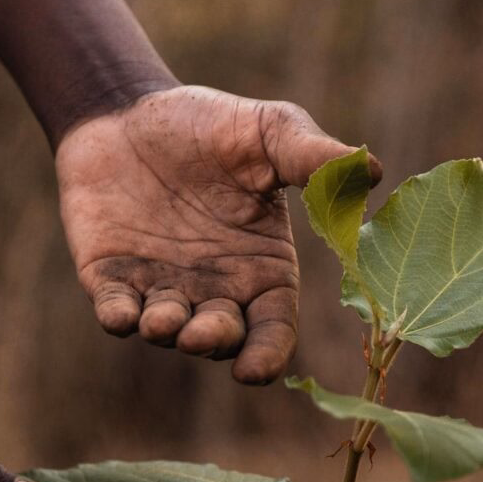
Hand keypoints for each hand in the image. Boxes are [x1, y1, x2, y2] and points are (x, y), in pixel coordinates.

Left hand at [56, 85, 374, 383]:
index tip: (253, 371)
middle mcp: (215, 287)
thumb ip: (311, 155)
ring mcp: (162, 286)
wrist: (128, 110)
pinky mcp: (111, 278)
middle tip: (199, 334)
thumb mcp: (267, 131)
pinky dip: (119, 319)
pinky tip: (120, 315)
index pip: (273, 328)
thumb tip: (372, 168)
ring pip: (168, 331)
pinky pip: (116, 311)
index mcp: (262, 266)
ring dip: (166, 332)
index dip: (266, 355)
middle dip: (212, 342)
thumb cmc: (207, 124)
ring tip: (162, 319)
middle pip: (221, 338)